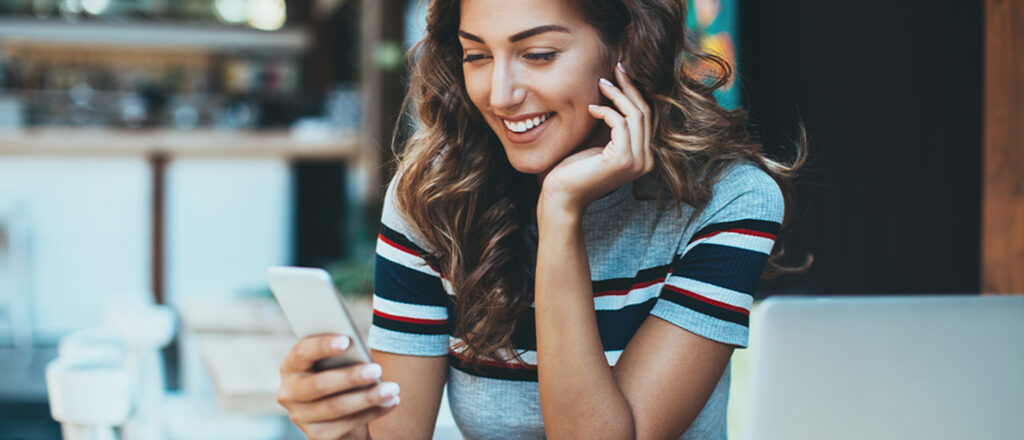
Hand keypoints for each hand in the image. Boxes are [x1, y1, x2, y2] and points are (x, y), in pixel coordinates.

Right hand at [277, 334, 399, 439]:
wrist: (341, 417)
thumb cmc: (340, 377)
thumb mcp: (336, 363)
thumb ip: (342, 355)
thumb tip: (359, 349)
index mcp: (291, 366)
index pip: (302, 352)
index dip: (323, 346)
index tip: (347, 340)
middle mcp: (289, 393)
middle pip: (319, 384)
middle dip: (351, 377)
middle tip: (377, 370)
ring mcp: (301, 417)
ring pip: (336, 407)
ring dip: (368, 397)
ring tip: (392, 388)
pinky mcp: (317, 436)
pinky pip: (347, 424)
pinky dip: (373, 412)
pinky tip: (391, 402)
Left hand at [539, 62, 653, 217]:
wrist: (561, 195)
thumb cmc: (575, 169)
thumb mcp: (600, 143)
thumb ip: (614, 126)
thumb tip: (616, 92)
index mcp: (644, 157)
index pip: (646, 117)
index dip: (634, 93)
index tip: (621, 73)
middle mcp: (646, 161)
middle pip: (645, 112)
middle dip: (629, 88)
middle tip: (616, 68)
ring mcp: (637, 162)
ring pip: (635, 115)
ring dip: (618, 95)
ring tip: (601, 83)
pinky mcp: (623, 160)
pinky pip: (621, 124)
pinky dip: (606, 111)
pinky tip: (591, 109)